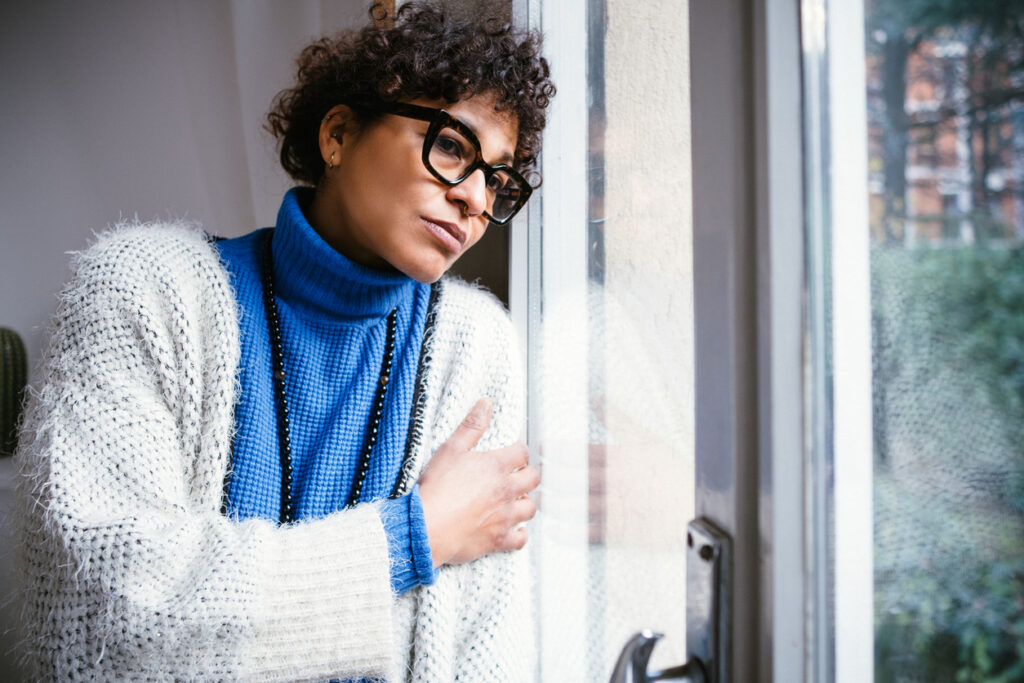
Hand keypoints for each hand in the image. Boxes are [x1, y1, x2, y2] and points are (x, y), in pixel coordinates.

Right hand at [418, 398, 539, 567]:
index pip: (522, 452)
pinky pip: (520, 539)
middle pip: (533, 479)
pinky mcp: (498, 540)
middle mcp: (506, 490)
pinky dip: (521, 534)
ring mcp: (505, 516)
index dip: (519, 451)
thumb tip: (485, 404)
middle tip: (520, 475)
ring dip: (526, 502)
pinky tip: (518, 530)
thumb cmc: (436, 488)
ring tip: (518, 500)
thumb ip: (471, 426)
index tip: (514, 454)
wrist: (426, 526)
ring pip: (530, 508)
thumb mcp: (451, 449)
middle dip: (528, 475)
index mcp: (496, 466)